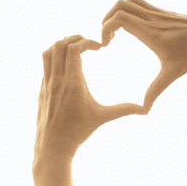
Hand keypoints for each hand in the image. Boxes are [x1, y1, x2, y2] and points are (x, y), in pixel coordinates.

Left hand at [34, 36, 144, 160]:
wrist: (53, 147)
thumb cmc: (78, 133)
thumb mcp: (102, 118)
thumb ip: (123, 110)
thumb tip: (145, 110)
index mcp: (72, 84)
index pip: (74, 49)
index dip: (87, 41)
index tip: (98, 47)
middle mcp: (57, 81)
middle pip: (59, 45)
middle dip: (74, 38)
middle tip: (87, 43)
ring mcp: (46, 85)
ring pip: (47, 53)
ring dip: (60, 45)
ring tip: (74, 48)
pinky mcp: (41, 90)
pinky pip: (44, 66)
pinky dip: (54, 58)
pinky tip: (66, 64)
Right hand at [101, 0, 186, 110]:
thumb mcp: (173, 74)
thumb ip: (155, 90)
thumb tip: (145, 110)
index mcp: (151, 32)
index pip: (120, 18)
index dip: (105, 28)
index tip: (106, 45)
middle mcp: (153, 18)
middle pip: (120, 5)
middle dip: (107, 19)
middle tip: (108, 38)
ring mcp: (159, 13)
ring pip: (130, 0)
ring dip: (118, 12)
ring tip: (117, 32)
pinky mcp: (165, 13)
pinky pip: (141, 4)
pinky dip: (130, 12)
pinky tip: (134, 30)